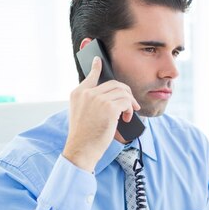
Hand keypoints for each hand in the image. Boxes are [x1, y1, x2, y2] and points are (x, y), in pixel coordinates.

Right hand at [64, 56, 140, 171]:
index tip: (99, 60)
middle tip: (131, 105)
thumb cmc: (84, 136)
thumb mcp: (80, 114)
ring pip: (122, 92)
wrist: (81, 149)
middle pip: (114, 84)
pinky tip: (125, 118)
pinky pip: (126, 102)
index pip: (90, 76)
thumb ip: (90, 102)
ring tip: (128, 114)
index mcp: (77, 94)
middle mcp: (87, 93)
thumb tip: (110, 97)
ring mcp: (97, 99)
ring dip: (129, 103)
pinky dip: (130, 110)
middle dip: (126, 93)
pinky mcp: (109, 108)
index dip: (96, 67)